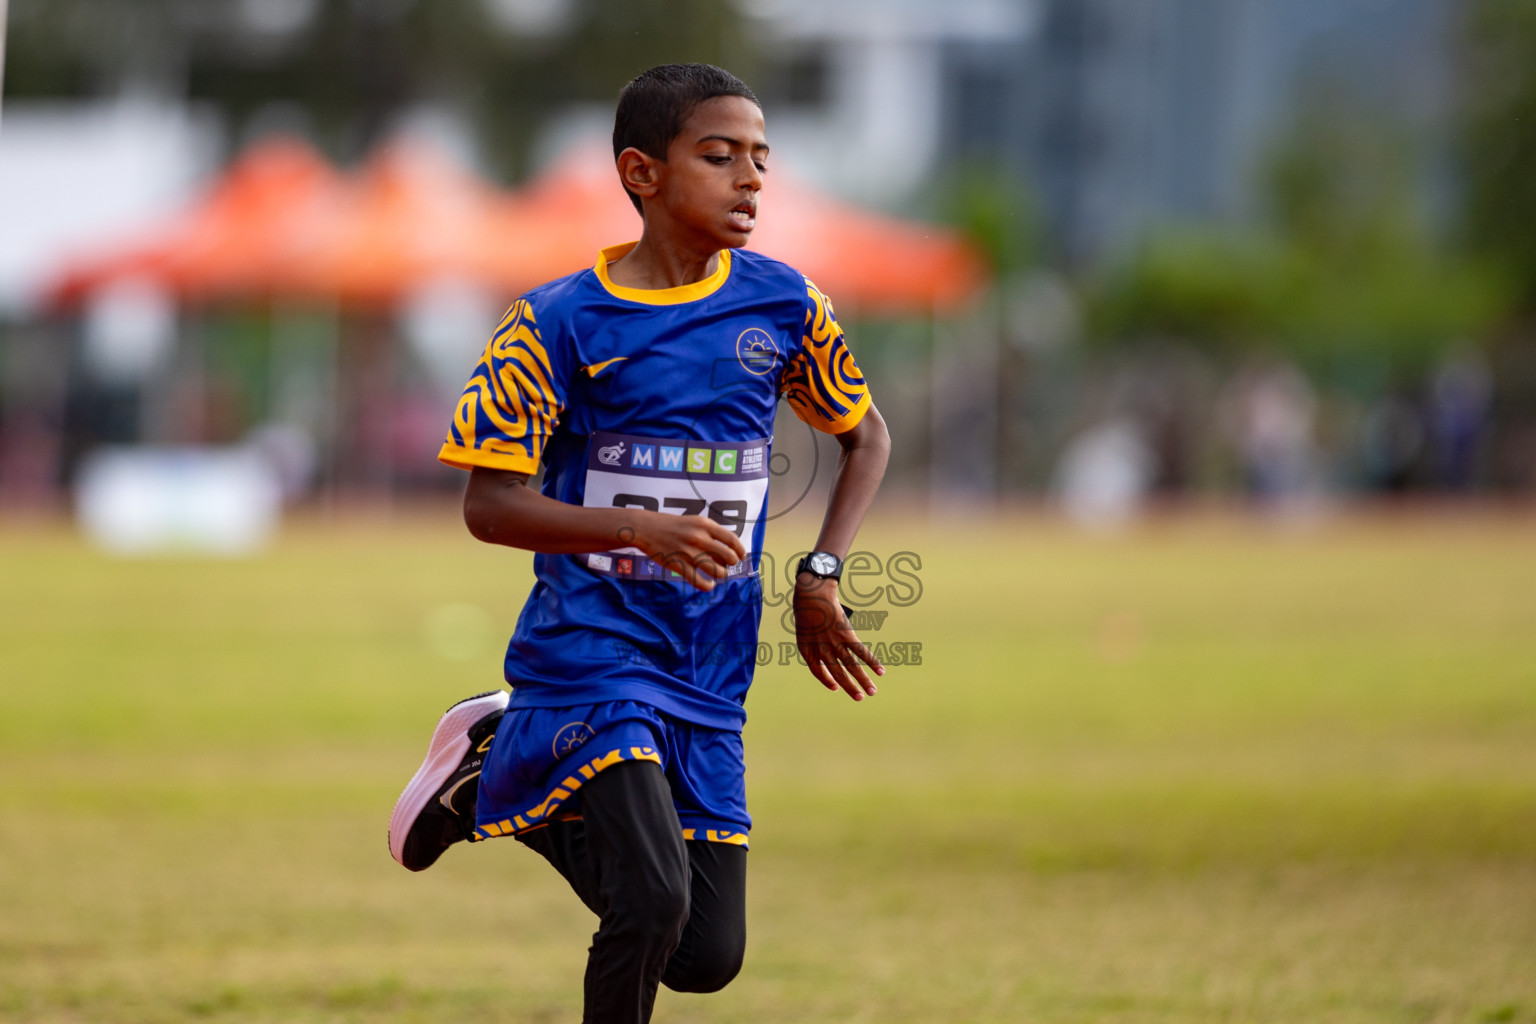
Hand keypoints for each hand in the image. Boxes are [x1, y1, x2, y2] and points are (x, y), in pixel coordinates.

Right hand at [628, 513, 747, 591]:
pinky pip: (699, 581)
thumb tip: (729, 549)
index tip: (741, 557)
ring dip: (721, 575)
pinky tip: (709, 585)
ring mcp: (688, 552)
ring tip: (718, 574)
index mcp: (705, 524)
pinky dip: (708, 586)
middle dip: (731, 564)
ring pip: (716, 570)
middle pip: (728, 556)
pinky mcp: (678, 564)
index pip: (732, 539)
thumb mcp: (695, 522)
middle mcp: (699, 537)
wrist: (646, 528)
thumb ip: (711, 532)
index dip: (740, 551)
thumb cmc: (673, 526)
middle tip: (727, 566)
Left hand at [793, 574, 883, 699]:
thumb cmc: (808, 611)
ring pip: (851, 666)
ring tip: (872, 692)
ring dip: (863, 680)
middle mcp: (821, 650)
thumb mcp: (805, 630)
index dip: (827, 681)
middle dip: (850, 687)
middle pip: (838, 673)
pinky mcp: (846, 634)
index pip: (817, 671)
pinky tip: (880, 671)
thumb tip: (831, 654)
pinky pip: (861, 652)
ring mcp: (835, 643)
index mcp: (808, 650)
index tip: (836, 688)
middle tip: (860, 698)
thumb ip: (815, 643)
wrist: (812, 595)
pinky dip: (872, 662)